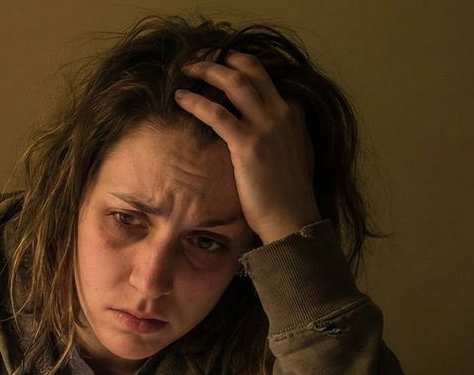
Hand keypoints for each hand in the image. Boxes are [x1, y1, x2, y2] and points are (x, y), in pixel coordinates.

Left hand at [175, 53, 321, 243]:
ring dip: (207, 69)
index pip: (263, 77)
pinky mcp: (248, 144)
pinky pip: (216, 113)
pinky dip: (196, 101)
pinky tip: (180, 97)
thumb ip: (281, 131)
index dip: (238, 66)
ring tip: (187, 68)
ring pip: (234, 82)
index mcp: (292, 112)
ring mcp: (267, 126)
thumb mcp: (293, 152)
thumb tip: (264, 126)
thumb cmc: (288, 192)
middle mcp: (282, 112)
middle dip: (222, 56)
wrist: (292, 218)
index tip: (218, 64)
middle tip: (200, 57)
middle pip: (250, 69)